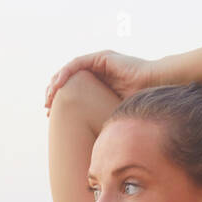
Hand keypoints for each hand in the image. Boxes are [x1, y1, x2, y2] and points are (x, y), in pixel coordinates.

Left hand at [44, 50, 159, 113]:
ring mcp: (99, 63)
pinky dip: (66, 73)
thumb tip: (90, 143)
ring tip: (49, 97)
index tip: (50, 116)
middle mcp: (98, 72)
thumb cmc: (139, 104)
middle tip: (46, 108)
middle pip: (68, 80)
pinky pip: (78, 63)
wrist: (154, 87)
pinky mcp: (102, 58)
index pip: (73, 90)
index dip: (60, 102)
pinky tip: (58, 85)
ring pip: (70, 70)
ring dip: (57, 83)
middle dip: (54, 93)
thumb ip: (100, 120)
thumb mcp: (112, 114)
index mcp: (99, 85)